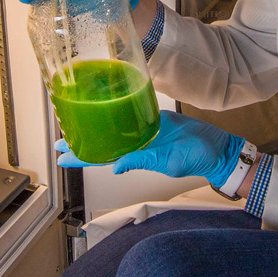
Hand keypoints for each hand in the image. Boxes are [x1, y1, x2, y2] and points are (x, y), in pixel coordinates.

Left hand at [55, 111, 244, 188]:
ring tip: (76, 123)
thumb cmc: (196, 158)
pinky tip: (106, 108)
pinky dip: (117, 114)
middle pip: (104, 143)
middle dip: (82, 142)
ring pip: (115, 130)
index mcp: (138, 157)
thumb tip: (116, 167)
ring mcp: (146, 132)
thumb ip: (143, 162)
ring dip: (96, 128)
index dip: (82, 158)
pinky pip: (132, 117)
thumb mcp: (168, 162)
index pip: (103, 158)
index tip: (62, 156)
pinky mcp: (155, 119)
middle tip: (60, 139)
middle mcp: (138, 145)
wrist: (217, 147)